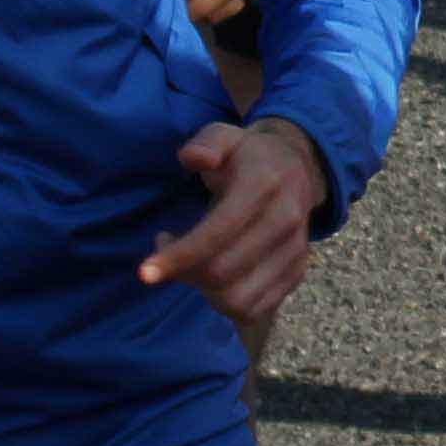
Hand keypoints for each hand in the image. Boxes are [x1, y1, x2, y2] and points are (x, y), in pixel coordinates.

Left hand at [142, 119, 330, 342]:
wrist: (300, 168)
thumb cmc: (247, 156)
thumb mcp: (224, 135)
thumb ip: (206, 143)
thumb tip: (193, 159)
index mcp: (263, 185)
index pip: (217, 234)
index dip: (178, 257)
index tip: (145, 272)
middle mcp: (286, 220)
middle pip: (221, 273)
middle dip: (183, 272)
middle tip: (168, 251)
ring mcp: (296, 250)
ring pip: (238, 300)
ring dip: (203, 292)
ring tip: (192, 266)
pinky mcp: (297, 273)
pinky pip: (255, 310)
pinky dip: (225, 304)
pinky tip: (215, 279)